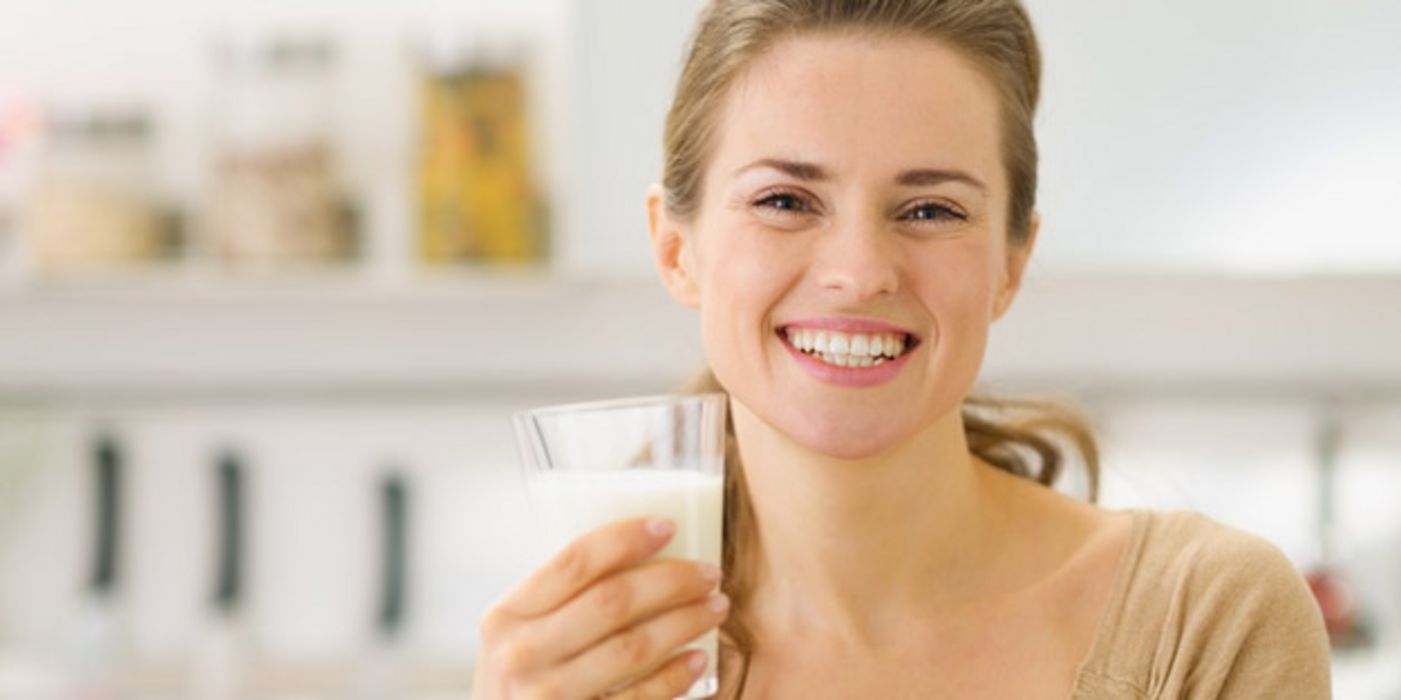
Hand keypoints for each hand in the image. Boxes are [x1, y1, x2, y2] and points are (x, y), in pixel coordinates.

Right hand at [471, 516, 727, 698]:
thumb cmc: (523, 680)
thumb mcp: (519, 636)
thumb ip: (558, 601)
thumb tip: (637, 550)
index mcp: (505, 616)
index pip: (572, 563)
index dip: (624, 538)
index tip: (668, 525)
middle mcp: (521, 655)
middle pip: (611, 601)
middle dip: (670, 580)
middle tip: (709, 572)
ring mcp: (548, 696)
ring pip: (632, 647)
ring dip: (684, 622)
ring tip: (716, 607)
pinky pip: (639, 696)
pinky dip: (675, 676)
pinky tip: (698, 659)